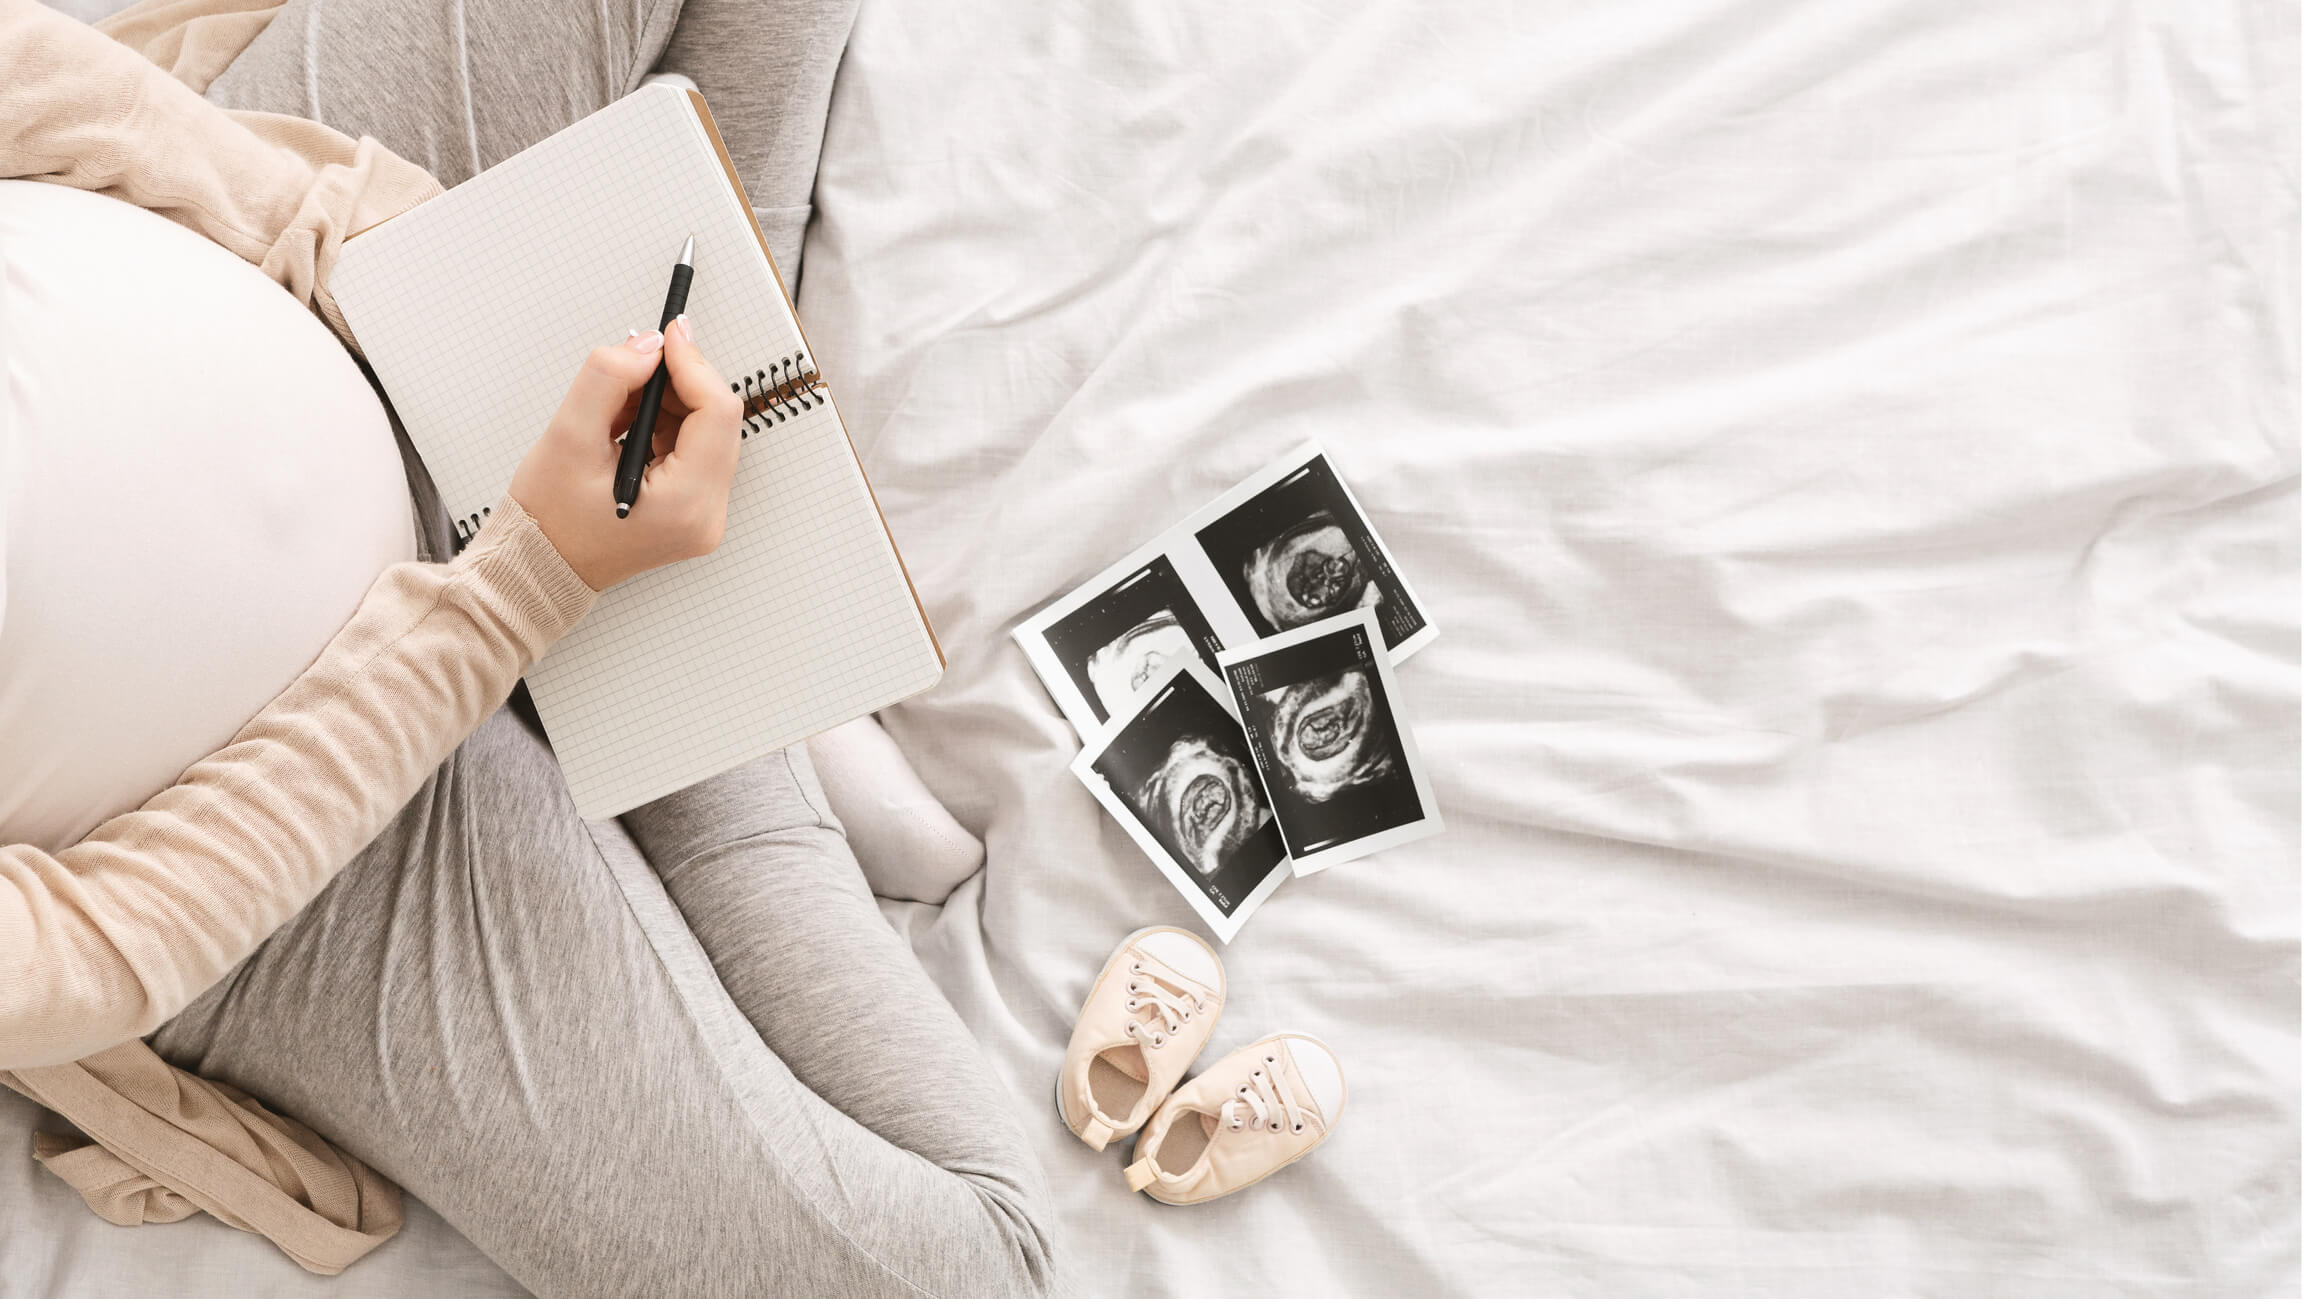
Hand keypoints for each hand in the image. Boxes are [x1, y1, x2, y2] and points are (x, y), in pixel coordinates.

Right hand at [510, 316, 743, 589]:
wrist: (538, 566)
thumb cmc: (547, 521)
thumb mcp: (567, 437)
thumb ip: (608, 380)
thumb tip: (647, 346)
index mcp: (685, 504)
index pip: (717, 413)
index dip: (693, 364)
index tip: (667, 335)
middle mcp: (706, 515)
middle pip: (717, 420)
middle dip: (677, 383)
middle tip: (633, 366)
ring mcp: (703, 514)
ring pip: (705, 430)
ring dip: (667, 403)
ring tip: (615, 406)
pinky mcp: (691, 508)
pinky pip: (693, 448)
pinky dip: (664, 424)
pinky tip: (625, 425)